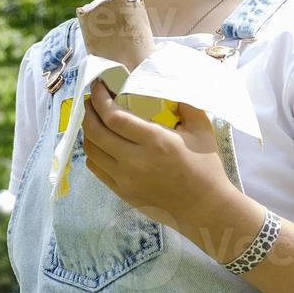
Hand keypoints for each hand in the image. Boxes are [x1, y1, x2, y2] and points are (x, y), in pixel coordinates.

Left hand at [81, 78, 233, 229]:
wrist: (204, 207)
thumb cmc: (206, 166)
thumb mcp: (202, 129)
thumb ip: (186, 104)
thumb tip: (169, 84)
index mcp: (156, 141)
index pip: (114, 117)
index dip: (99, 99)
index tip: (97, 86)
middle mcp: (135, 161)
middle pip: (96, 132)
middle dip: (88, 111)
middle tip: (90, 99)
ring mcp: (125, 179)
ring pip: (91, 151)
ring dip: (87, 131)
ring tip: (93, 118)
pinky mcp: (122, 192)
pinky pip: (96, 168)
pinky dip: (93, 152)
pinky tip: (99, 142)